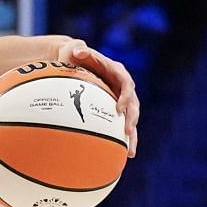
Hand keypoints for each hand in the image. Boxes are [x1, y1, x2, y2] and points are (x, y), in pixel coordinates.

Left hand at [49, 37, 139, 155]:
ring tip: (130, 153)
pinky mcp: (113, 109)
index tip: (119, 109)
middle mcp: (123, 87)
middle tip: (127, 132)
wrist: (73, 60)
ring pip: (130, 119)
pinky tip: (120, 156)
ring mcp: (119, 99)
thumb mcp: (74, 49)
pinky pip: (119, 126)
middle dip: (131, 120)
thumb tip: (78, 50)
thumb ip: (78, 50)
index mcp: (117, 73)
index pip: (127, 86)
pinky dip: (120, 140)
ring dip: (131, 136)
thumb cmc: (73, 55)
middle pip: (133, 105)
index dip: (125, 98)